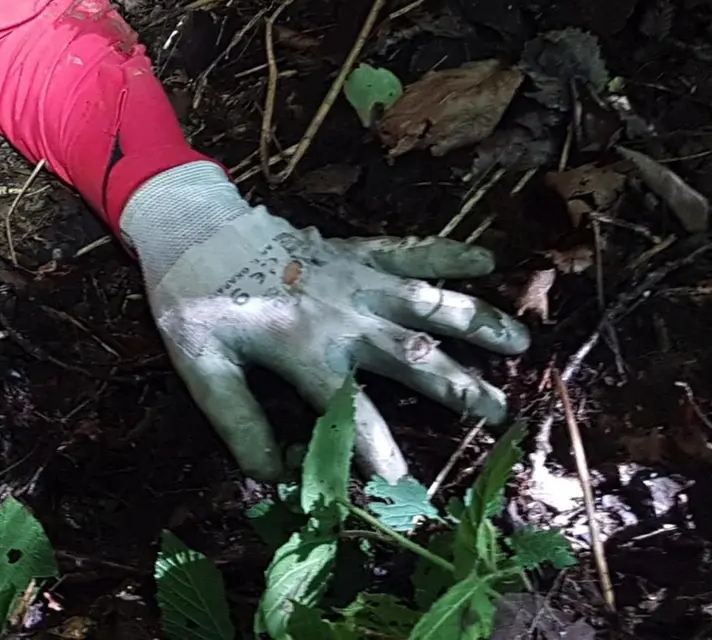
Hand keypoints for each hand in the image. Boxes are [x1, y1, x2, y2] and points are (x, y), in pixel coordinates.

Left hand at [121, 162, 530, 480]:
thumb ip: (238, 422)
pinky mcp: (352, 252)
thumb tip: (271, 475)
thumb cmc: (192, 298)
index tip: (407, 487)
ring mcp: (354, 278)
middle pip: (413, 356)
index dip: (378, 453)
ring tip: (521, 342)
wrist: (189, 224)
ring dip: (476, 320)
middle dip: (460, 387)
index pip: (351, 413)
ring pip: (428, 301)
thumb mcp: (202, 366)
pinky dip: (448, 252)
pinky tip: (488, 257)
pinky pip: (408, 250)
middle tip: (502, 415)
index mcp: (306, 349)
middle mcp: (343, 315)